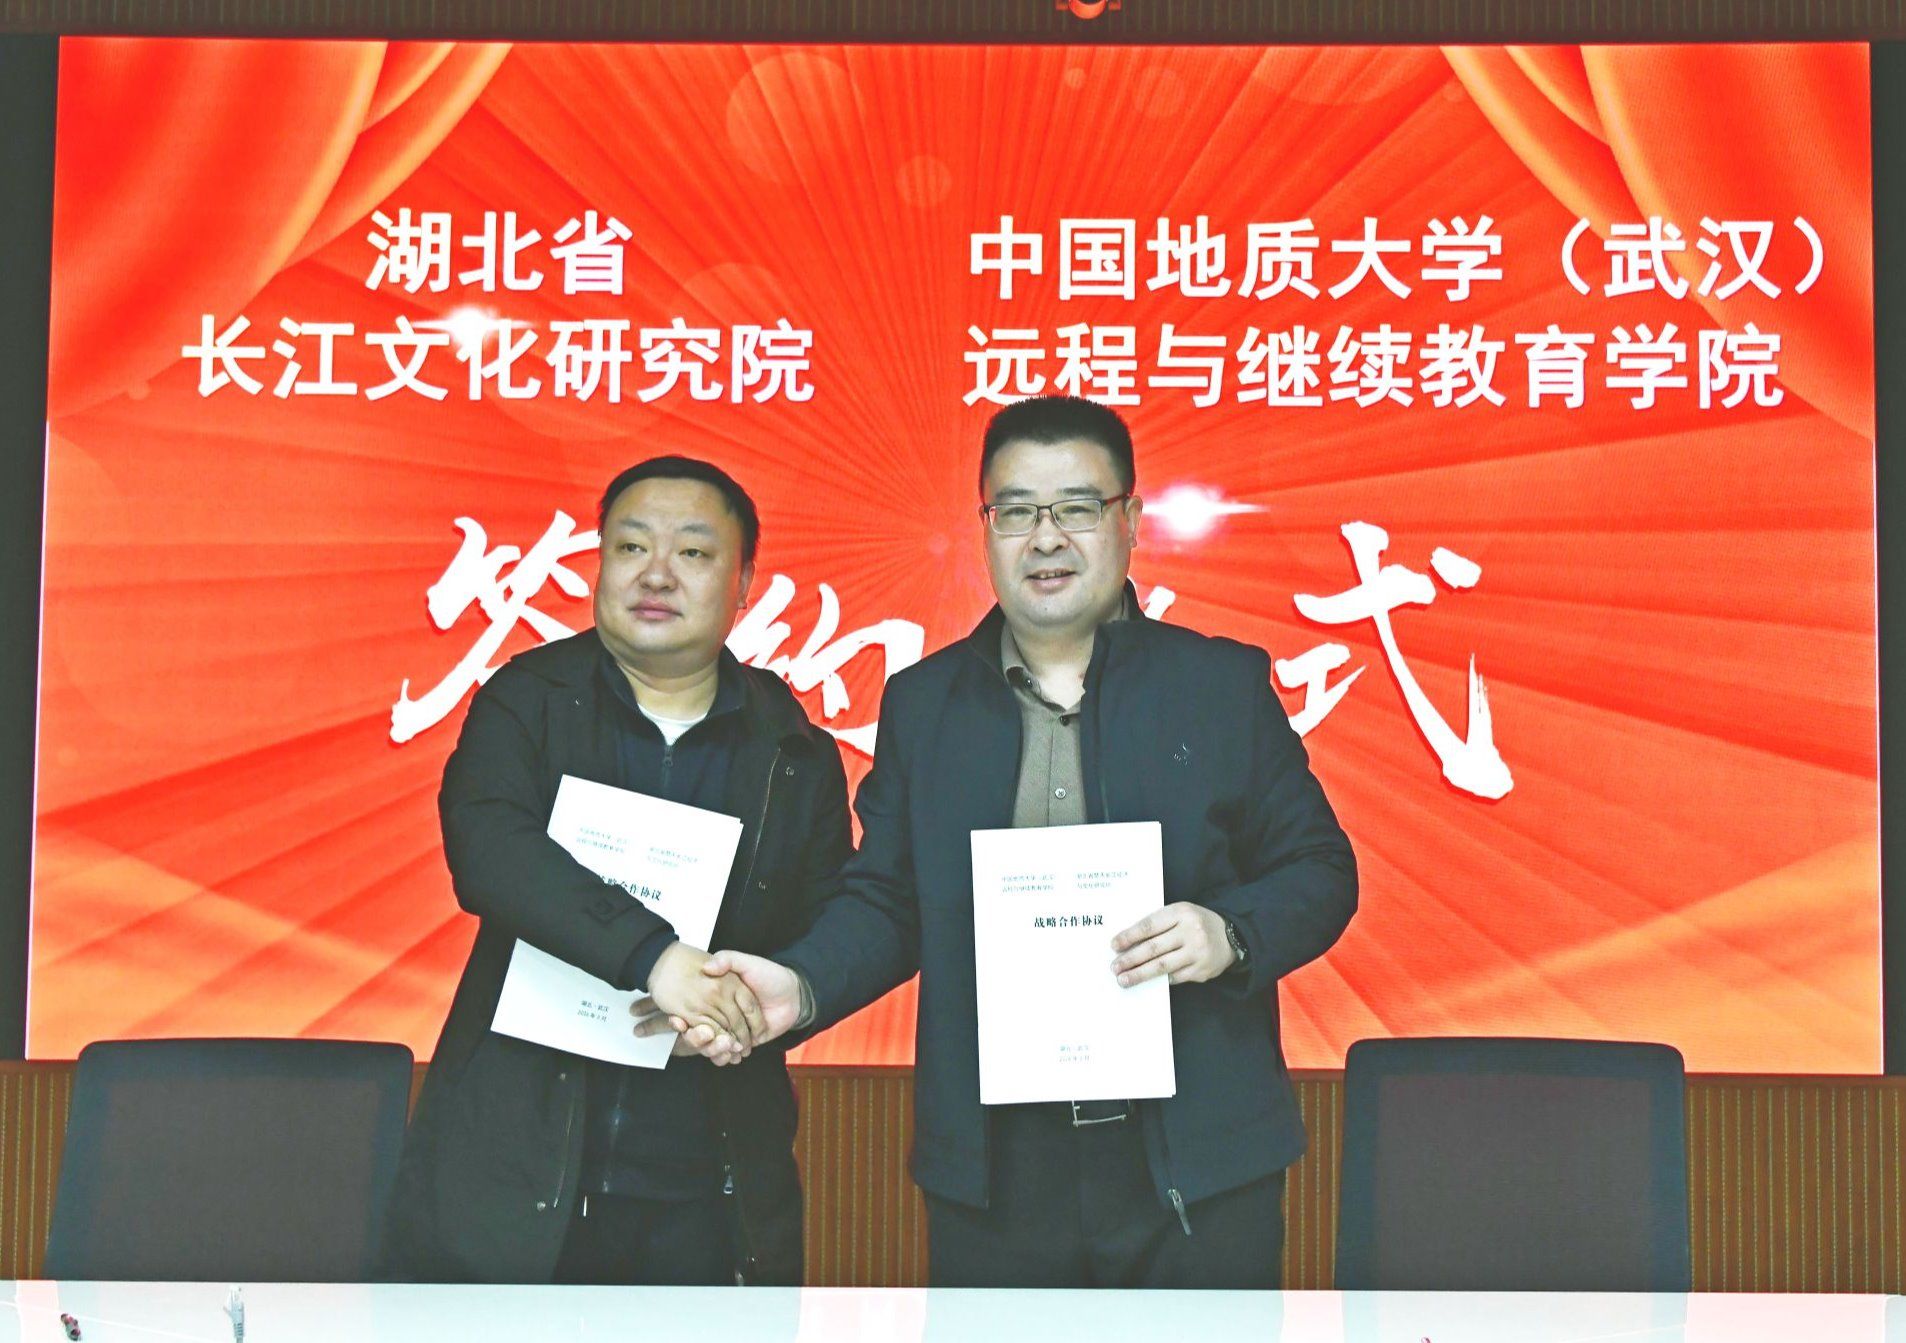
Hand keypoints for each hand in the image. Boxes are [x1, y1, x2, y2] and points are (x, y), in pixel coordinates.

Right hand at [653, 951, 806, 1064]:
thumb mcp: (747, 963)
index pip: (692, 1012)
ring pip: (711, 1046)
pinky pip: (729, 1054)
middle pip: (699, 1033)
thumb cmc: (770, 975)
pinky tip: (730, 1054)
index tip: (676, 1020)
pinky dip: (726, 1056)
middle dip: (697, 1038)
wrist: (795, 994)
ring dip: (712, 1049)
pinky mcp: (744, 1042)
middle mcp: (721, 1015)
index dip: (682, 1019)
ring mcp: (732, 1030)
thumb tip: (707, 966)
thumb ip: (728, 960)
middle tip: (703, 1036)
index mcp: (716, 998)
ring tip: (722, 1045)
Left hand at [1110, 903, 1235, 985]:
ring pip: (1162, 966)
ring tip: (1124, 979)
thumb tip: (1127, 944)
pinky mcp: (1201, 971)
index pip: (1150, 925)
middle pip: (1154, 948)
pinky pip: (1174, 978)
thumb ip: (1158, 924)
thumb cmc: (1195, 923)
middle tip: (1114, 967)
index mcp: (1181, 913)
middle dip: (1130, 959)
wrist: (1231, 937)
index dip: (1129, 936)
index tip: (1114, 945)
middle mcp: (1190, 932)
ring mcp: (1197, 953)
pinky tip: (1146, 982)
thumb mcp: (1179, 914)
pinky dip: (1159, 979)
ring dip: (1140, 974)